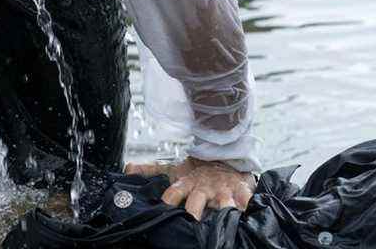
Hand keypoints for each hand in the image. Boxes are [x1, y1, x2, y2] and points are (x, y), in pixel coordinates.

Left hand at [124, 158, 254, 219]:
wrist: (223, 156)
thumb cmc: (196, 170)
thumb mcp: (173, 169)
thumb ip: (150, 171)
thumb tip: (127, 169)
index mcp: (186, 183)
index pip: (174, 192)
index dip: (169, 198)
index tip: (165, 205)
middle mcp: (203, 188)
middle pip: (197, 201)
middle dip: (194, 210)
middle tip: (192, 219)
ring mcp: (222, 190)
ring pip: (223, 202)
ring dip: (224, 208)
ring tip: (225, 216)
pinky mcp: (240, 190)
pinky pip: (247, 198)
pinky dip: (248, 204)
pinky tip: (248, 210)